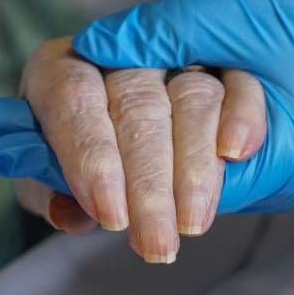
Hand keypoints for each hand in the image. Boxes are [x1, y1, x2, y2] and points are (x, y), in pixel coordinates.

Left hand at [0, 37, 265, 262]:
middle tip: (156, 243)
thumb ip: (52, 191)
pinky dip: (241, 115)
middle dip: (149, 184)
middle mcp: (119, 51)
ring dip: (195, 167)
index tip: (110, 217)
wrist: (131, 153)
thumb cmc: (83, 167)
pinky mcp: (226, 62)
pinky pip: (239, 82)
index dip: (91, 159)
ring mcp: (178, 52)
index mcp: (60, 69)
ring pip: (192, 97)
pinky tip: (235, 154)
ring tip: (193, 224)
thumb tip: (65, 215)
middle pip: (137, 105)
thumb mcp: (55, 180)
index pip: (72, 98)